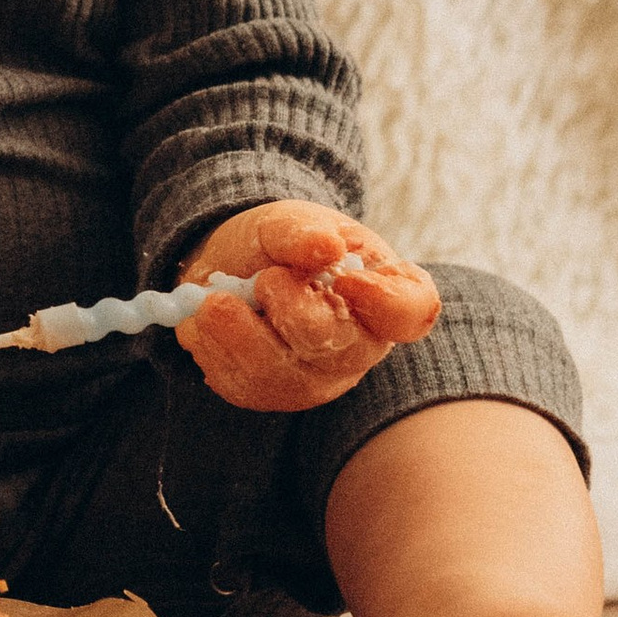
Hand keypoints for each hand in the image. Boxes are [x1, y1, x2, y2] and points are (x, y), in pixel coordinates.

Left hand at [178, 202, 438, 413]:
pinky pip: (241, 383)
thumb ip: (302, 232)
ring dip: (238, 330)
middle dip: (293, 308)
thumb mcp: (288, 222)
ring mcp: (316, 378)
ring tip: (213, 299)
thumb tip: (326, 247)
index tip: (346, 277)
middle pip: (338, 345)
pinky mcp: (270, 394)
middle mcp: (358, 346)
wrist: (232, 265)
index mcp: (382, 295)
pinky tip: (207, 321)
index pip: (410, 311)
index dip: (385, 301)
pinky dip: (213, 346)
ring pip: (282, 371)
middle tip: (265, 278)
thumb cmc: (280, 244)